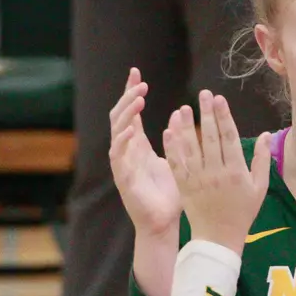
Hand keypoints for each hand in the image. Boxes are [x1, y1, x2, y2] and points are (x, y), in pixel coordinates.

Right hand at [109, 68, 181, 236]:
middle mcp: (126, 151)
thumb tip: (179, 113)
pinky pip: (118, 156)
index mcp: (138, 145)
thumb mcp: (176, 159)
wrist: (163, 223)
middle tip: (140, 82)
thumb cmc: (170, 195)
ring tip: (138, 99)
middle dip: (128, 97)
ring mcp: (122, 163)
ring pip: (117, 131)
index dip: (131, 91)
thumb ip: (176, 137)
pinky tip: (131, 129)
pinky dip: (122, 141)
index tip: (136, 71)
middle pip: (120, 116)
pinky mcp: (122, 178)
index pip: (131, 112)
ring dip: (126, 114)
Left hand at [163, 91, 270, 251]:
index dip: (224, 117)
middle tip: (203, 94)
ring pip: (191, 148)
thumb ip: (262, 160)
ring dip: (186, 127)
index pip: (229, 138)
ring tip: (183, 108)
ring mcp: (198, 179)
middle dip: (207, 114)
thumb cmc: (242, 213)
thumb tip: (265, 134)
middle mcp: (216, 173)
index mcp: (236, 172)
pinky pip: (176, 164)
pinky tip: (168, 131)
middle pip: (210, 138)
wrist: (218, 238)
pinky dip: (171, 148)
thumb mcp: (259, 188)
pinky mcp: (184, 186)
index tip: (219, 99)